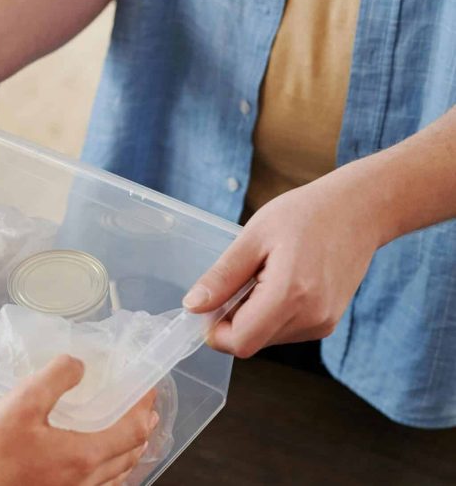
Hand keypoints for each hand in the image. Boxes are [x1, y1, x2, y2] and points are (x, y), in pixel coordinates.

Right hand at [0, 356, 157, 485]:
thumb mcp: (20, 404)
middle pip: (130, 455)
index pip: (132, 429)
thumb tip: (77, 364)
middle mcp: (86, 480)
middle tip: (144, 410)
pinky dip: (109, 472)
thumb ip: (54, 379)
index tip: (146, 387)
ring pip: (116, 475)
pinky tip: (97, 465)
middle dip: (141, 429)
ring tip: (129, 438)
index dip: (144, 406)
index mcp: (84, 455)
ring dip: (128, 453)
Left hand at [183, 178, 380, 357]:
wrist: (360, 210)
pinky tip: (280, 282)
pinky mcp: (327, 322)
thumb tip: (193, 305)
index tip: (208, 305)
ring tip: (265, 275)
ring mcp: (323, 323)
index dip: (214, 331)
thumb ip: (222, 276)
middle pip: (251, 342)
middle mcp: (311, 317)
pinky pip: (285, 331)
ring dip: (251, 317)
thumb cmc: (307, 214)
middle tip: (239, 279)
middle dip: (232, 320)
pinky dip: (270, 315)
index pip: (240, 342)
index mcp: (290, 295)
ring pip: (266, 339)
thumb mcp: (254, 237)